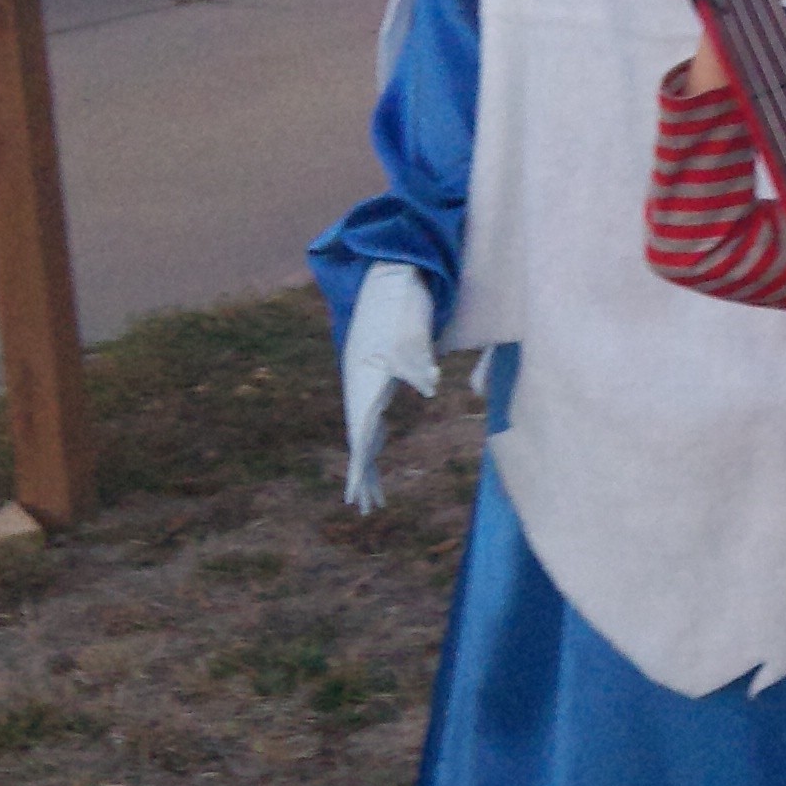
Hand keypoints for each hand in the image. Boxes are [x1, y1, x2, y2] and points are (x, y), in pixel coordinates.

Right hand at [340, 261, 437, 514]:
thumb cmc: (403, 306)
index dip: (360, 468)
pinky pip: (372, 411)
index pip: (361, 435)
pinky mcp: (377, 371)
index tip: (355, 497)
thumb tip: (429, 385)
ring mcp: (367, 379)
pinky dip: (374, 435)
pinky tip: (379, 444)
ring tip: (372, 491)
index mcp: (366, 383)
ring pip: (365, 426)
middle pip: (361, 439)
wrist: (393, 276)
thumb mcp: (413, 336)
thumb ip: (417, 364)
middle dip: (364, 475)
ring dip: (369, 458)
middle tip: (366, 508)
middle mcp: (361, 385)